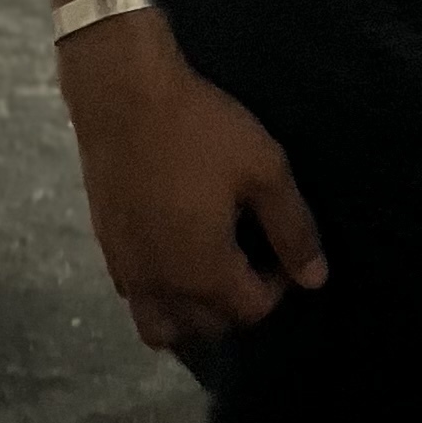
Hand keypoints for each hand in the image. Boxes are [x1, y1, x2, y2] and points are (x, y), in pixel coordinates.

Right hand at [58, 11, 327, 344]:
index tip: (282, 248)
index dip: (277, 286)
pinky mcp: (105, 249)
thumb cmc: (199, 129)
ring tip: (209, 267)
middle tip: (250, 255)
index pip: (251, 311)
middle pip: (208, 327)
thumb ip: (292, 228)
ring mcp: (127, 272)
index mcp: (206, 274)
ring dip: (191, 314)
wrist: (123, 95)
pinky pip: (135, 297)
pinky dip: (158, 293)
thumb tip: (316, 279)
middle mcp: (162, 287)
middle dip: (236, 302)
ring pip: (162, 326)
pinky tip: (172, 249)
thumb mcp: (262, 169)